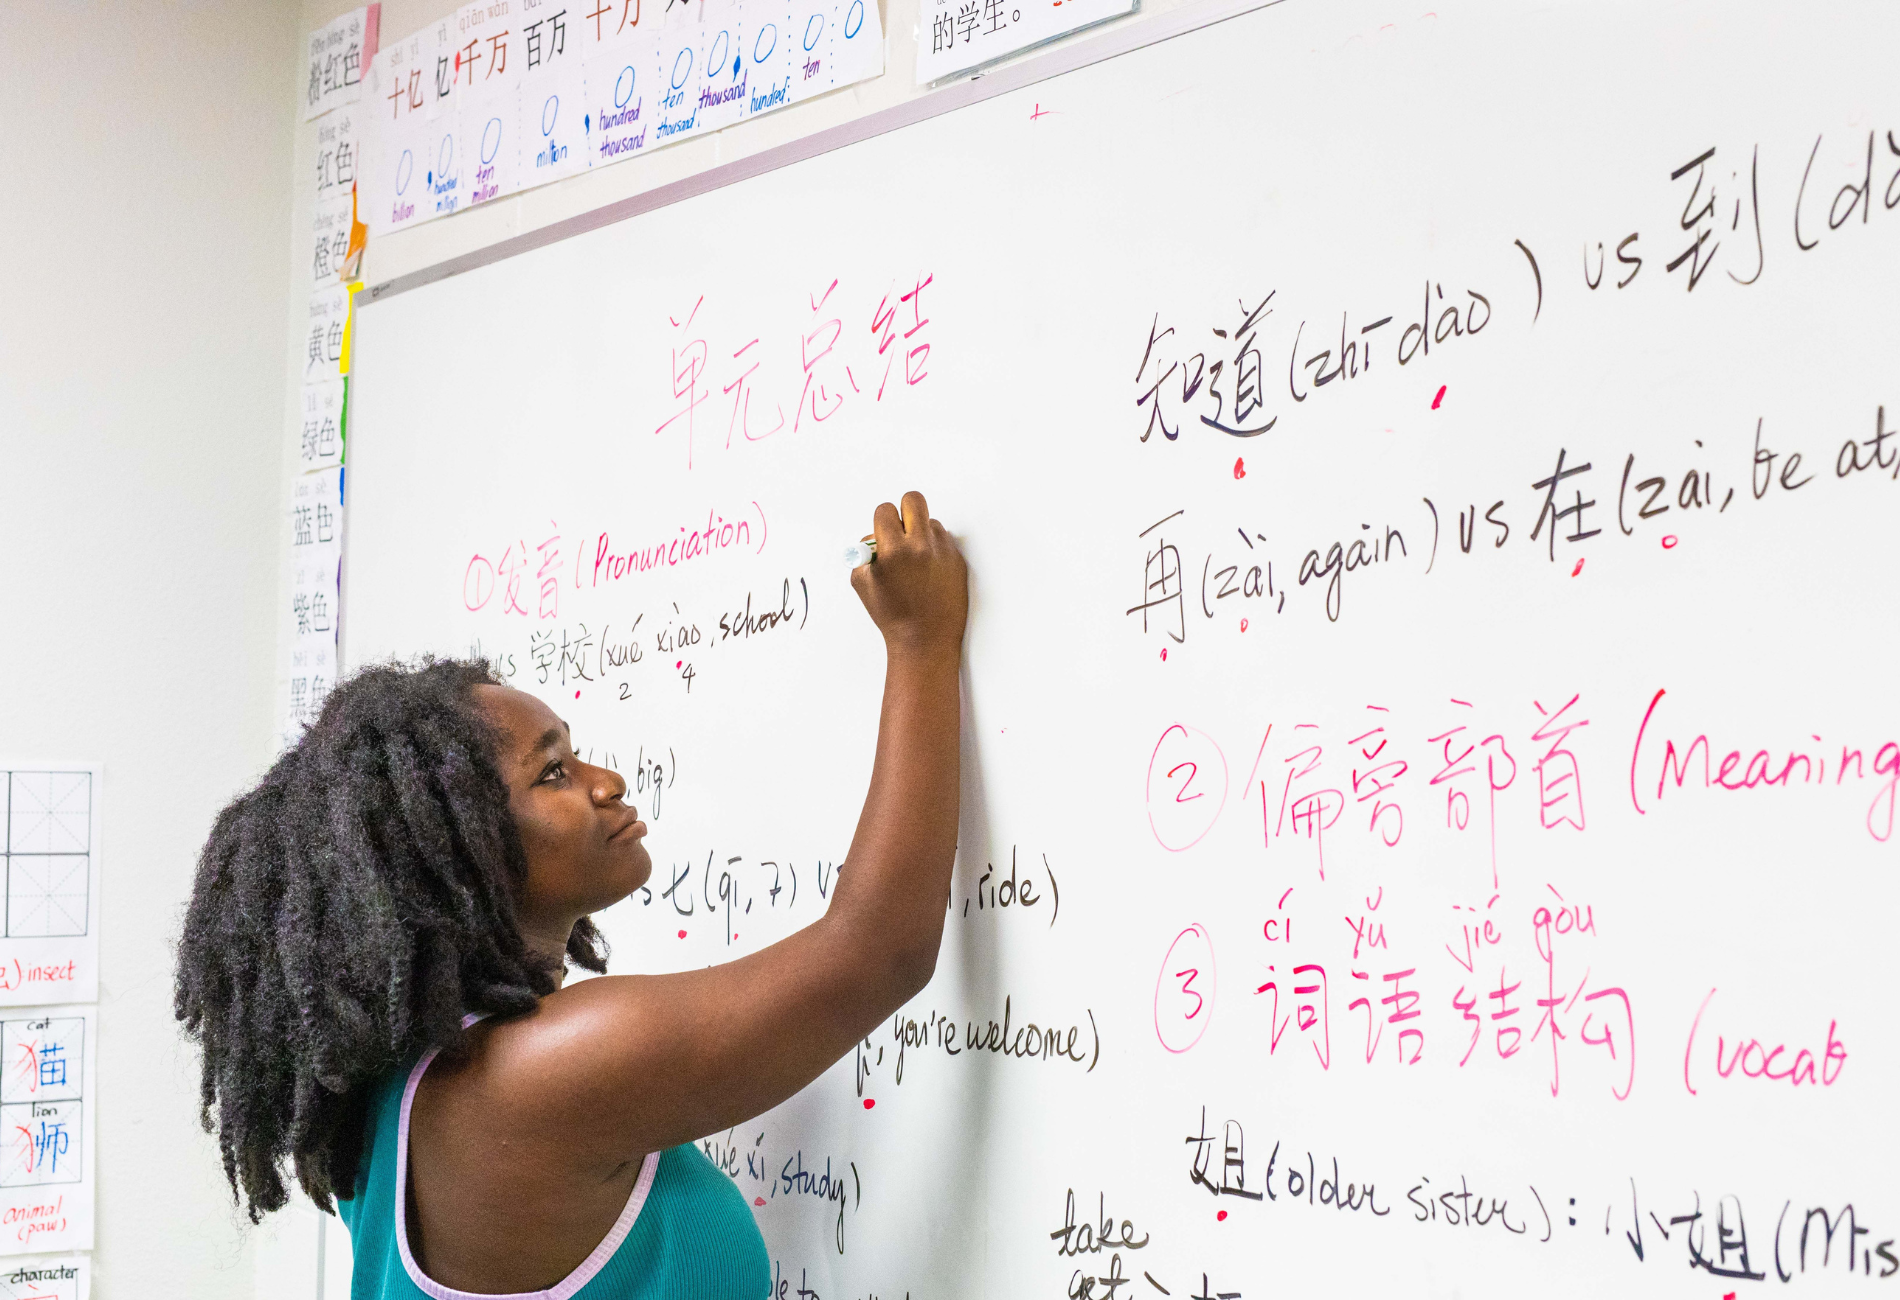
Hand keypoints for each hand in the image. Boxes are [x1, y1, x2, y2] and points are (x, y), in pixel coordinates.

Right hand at [850, 491, 967, 659]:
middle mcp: (920, 546)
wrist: (925, 640)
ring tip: (915, 562)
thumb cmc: (892, 615)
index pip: (886, 510)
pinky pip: (944, 541)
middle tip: (902, 528)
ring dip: (920, 534)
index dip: (882, 520)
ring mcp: (943, 552)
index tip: (883, 531)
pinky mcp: (958, 560)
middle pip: (914, 500)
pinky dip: (935, 549)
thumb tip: (874, 536)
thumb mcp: (863, 583)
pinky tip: (929, 572)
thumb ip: (864, 554)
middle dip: (905, 510)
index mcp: (893, 551)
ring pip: (930, 522)